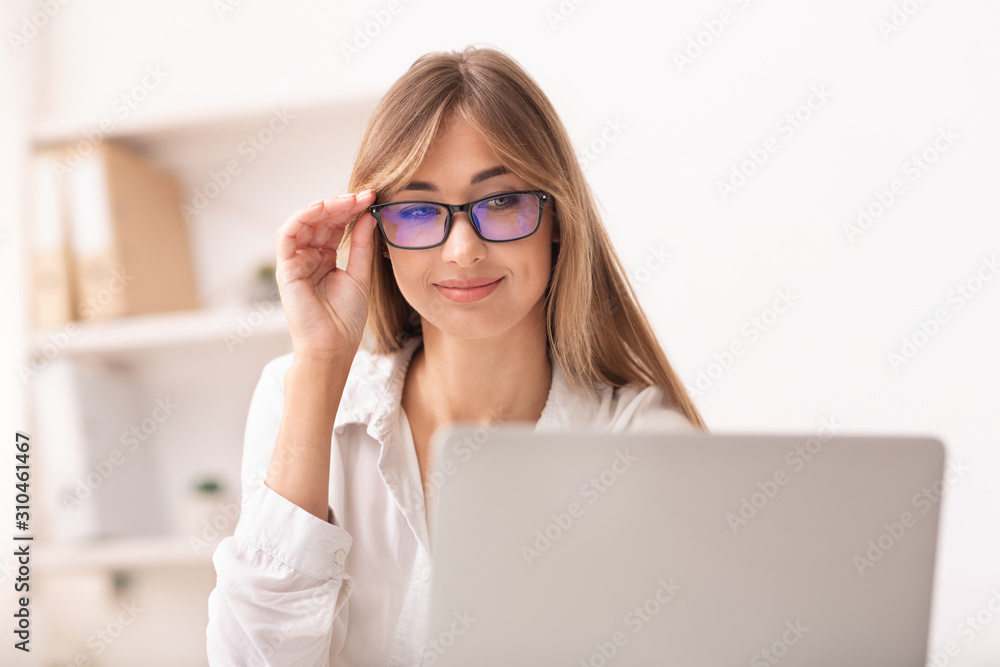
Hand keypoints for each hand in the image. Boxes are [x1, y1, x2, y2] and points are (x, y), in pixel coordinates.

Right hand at [274, 190, 377, 361]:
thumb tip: (368, 215)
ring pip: (304, 223)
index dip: (352, 210)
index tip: (373, 198)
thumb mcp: (360, 275)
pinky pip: (287, 236)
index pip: (336, 225)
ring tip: (347, 199)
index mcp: (325, 259)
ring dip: (325, 207)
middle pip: (321, 221)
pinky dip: (301, 218)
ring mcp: (296, 262)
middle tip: (364, 194)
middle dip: (342, 204)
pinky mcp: (285, 269)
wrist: (333, 347)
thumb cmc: (346, 319)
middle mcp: (309, 257)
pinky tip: (321, 208)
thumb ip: (362, 245)